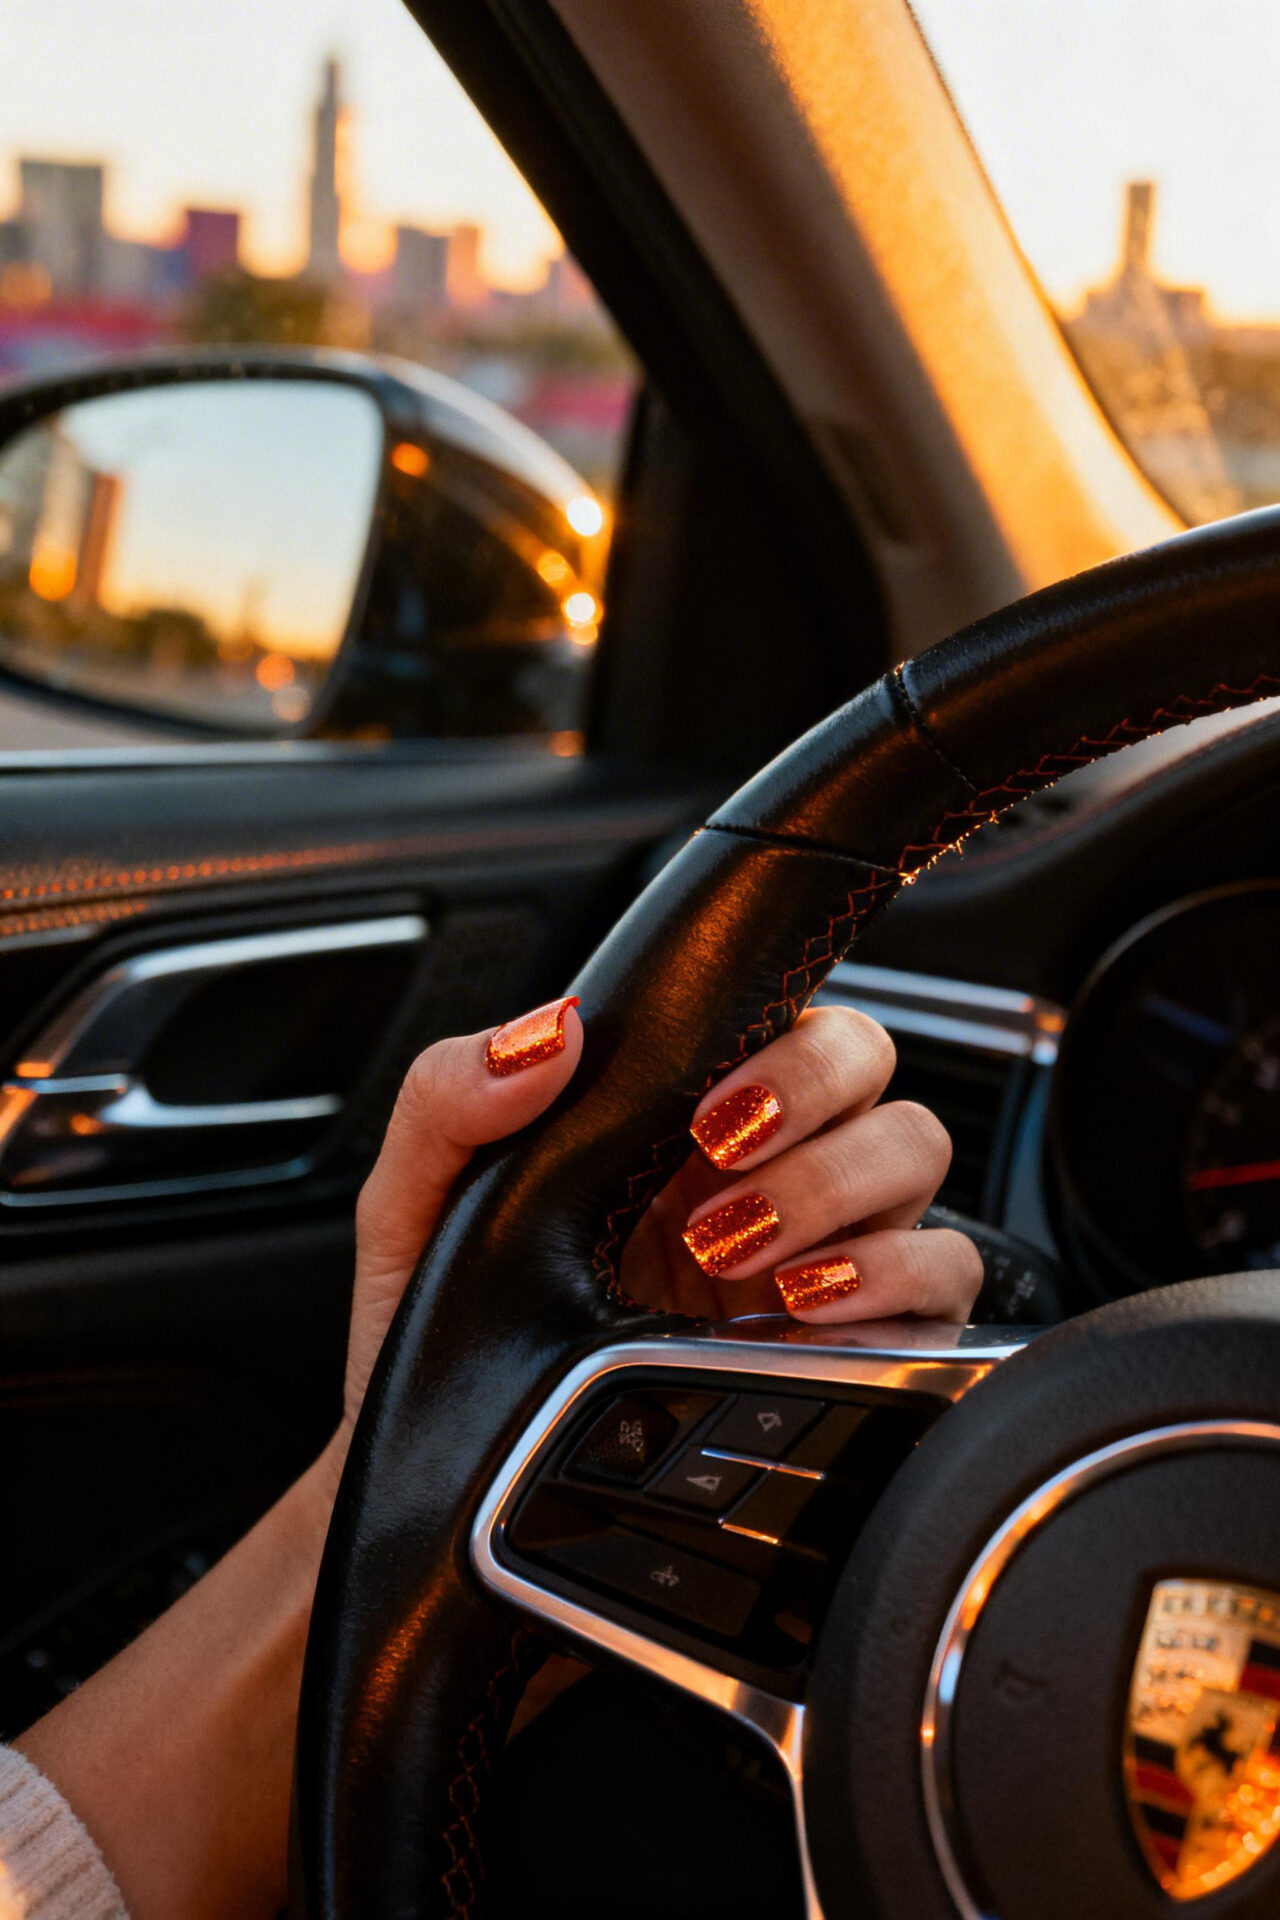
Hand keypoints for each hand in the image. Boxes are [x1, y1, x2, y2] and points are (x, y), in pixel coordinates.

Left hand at [337, 998, 980, 1471]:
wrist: (443, 1493)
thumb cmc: (433, 1344)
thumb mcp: (413, 1215)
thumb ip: (449, 1098)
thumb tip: (551, 1030)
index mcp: (667, 1118)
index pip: (780, 1017)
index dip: (777, 1044)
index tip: (707, 1114)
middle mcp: (759, 1170)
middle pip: (874, 1070)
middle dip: (817, 1113)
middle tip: (719, 1191)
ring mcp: (817, 1254)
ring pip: (918, 1159)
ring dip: (847, 1198)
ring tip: (741, 1266)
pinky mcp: (856, 1346)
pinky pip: (945, 1284)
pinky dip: (898, 1284)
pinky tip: (804, 1317)